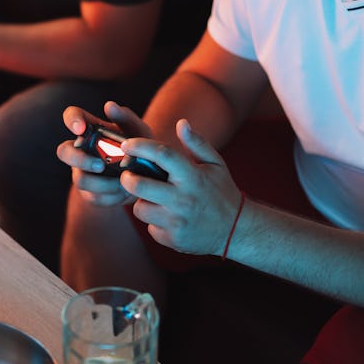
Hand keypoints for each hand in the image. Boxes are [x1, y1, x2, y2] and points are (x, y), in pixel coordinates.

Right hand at [56, 101, 150, 205]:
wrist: (147, 177)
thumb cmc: (138, 148)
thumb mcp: (138, 132)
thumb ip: (126, 118)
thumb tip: (109, 106)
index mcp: (90, 129)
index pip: (71, 116)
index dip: (71, 120)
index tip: (80, 129)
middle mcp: (80, 150)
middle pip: (63, 152)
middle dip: (80, 160)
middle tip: (101, 165)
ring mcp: (82, 172)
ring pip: (80, 179)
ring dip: (103, 183)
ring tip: (124, 182)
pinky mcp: (90, 194)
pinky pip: (94, 197)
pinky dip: (112, 196)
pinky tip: (126, 192)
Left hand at [121, 119, 242, 255]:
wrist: (236, 231)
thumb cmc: (222, 192)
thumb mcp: (216, 165)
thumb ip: (197, 144)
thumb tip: (181, 123)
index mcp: (193, 176)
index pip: (162, 155)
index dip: (140, 146)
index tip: (127, 144)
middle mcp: (183, 199)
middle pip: (140, 185)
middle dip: (127, 178)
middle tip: (128, 175)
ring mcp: (177, 221)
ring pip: (140, 209)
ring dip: (143, 203)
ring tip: (156, 200)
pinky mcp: (173, 239)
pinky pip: (150, 227)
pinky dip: (155, 222)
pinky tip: (169, 218)